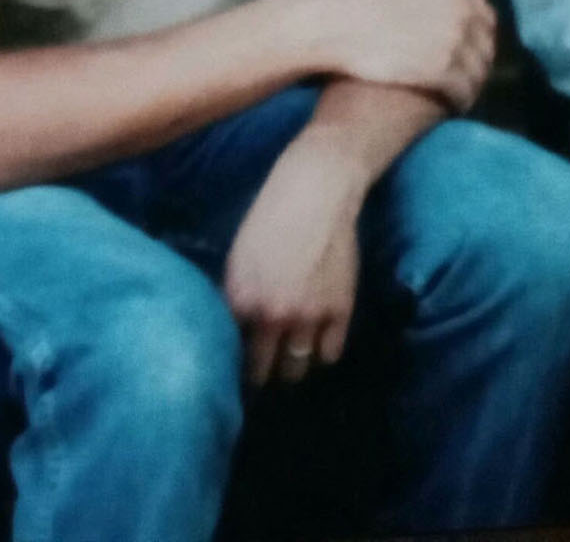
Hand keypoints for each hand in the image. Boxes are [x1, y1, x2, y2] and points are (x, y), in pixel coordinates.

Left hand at [222, 144, 362, 387]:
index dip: (231, 364)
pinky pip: (330, 354)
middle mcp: (272, 315)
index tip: (233, 372)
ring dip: (292, 368)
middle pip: (263, 370)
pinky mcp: (340, 311)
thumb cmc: (269, 219)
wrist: (316, 194)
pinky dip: (321, 354)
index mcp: (240, 300)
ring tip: (288, 364)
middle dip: (260, 376)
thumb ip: (235, 298)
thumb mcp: (237, 259)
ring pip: (298, 367)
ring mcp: (309, 316)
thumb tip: (231, 332)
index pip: (230, 352)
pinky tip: (315, 345)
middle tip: (261, 375)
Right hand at [313, 0, 495, 111]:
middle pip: (485, 47)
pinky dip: (460, 101)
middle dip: (477, 64)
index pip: (486, 20)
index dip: (477, 40)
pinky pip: (464, 91)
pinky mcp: (442, 70)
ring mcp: (454, 40)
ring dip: (471, 86)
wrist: (334, 23)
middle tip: (460, 78)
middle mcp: (462, 10)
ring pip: (478, 72)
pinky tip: (448, 106)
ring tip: (455, 95)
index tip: (464, 53)